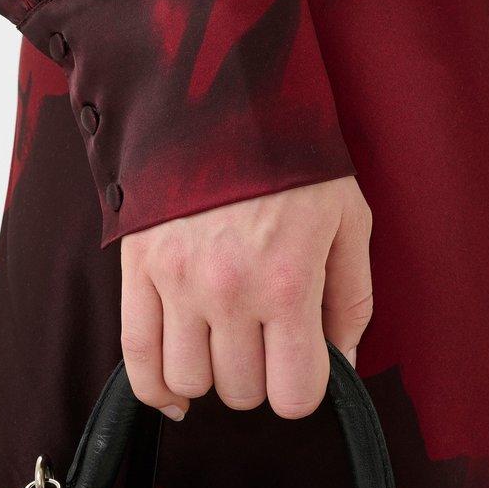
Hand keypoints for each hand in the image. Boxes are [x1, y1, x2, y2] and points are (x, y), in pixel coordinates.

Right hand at [119, 177, 371, 420]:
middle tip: (266, 339)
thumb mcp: (348, 218)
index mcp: (287, 280)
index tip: (303, 364)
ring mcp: (177, 282)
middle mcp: (229, 290)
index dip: (304, 387)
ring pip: (189, 381)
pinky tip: (177, 390)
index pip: (294, 392)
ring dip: (211, 376)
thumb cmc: (292, 157)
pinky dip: (155, 387)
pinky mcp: (139, 269)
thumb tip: (344, 359)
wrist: (221, 95)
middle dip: (261, 375)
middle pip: (242, 390)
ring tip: (225, 344)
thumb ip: (352, 296)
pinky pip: (136, 357)